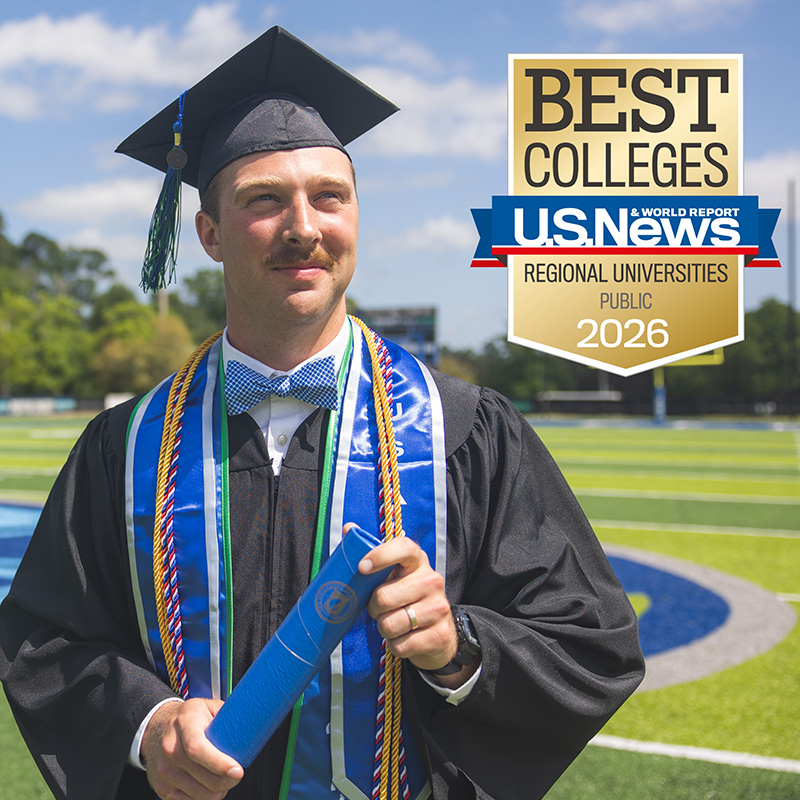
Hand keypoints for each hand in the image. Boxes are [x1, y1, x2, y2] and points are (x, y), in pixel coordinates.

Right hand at [141, 698, 243, 799]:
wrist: (156, 727)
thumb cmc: (187, 717)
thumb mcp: (208, 706)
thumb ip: (227, 717)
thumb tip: (252, 728)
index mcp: (185, 723)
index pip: (198, 748)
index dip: (219, 763)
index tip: (237, 771)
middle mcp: (170, 748)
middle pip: (202, 776)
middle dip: (227, 781)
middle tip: (237, 774)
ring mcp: (164, 770)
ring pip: (199, 794)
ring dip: (218, 791)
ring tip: (223, 778)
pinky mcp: (161, 787)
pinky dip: (204, 796)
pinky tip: (208, 783)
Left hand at [354, 526, 461, 678]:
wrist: (439, 632)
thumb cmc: (405, 598)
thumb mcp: (392, 576)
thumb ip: (371, 554)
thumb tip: (349, 528)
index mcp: (418, 561)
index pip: (403, 548)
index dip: (381, 555)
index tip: (362, 567)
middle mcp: (432, 580)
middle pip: (385, 596)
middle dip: (374, 608)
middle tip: (378, 609)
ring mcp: (439, 608)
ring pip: (390, 623)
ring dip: (384, 629)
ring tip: (392, 624)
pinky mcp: (440, 635)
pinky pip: (401, 645)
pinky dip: (395, 645)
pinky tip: (404, 638)